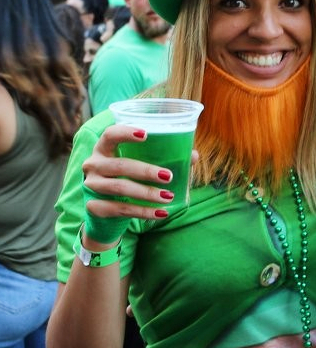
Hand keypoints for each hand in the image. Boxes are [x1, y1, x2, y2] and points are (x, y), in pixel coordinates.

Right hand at [81, 125, 177, 241]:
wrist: (106, 212)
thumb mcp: (141, 166)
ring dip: (147, 193)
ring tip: (169, 197)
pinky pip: (120, 209)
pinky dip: (143, 212)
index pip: (110, 134)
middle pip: (119, 165)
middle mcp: (93, 165)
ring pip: (120, 188)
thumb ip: (164, 158)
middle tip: (169, 176)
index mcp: (104, 148)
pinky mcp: (94, 207)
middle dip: (146, 171)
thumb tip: (193, 156)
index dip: (125, 133)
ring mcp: (91, 186)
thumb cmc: (128, 179)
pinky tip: (161, 213)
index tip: (146, 135)